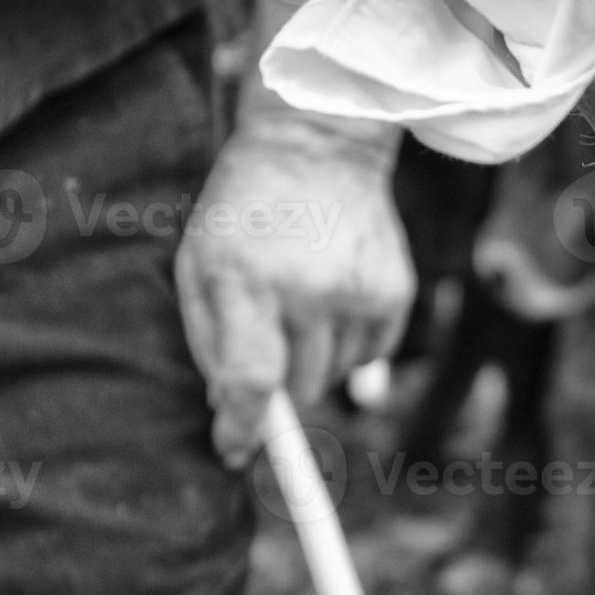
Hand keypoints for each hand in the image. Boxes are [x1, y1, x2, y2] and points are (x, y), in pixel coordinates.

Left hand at [175, 115, 413, 466]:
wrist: (317, 145)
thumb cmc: (242, 214)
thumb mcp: (199, 265)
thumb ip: (212, 347)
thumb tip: (247, 423)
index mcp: (246, 278)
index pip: (253, 380)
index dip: (244, 427)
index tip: (234, 449)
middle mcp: (309, 288)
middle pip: (298, 389)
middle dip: (278, 384)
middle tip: (268, 341)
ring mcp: (358, 291)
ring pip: (336, 378)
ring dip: (314, 363)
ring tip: (300, 305)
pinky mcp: (395, 291)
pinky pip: (372, 357)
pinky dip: (350, 348)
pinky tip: (334, 301)